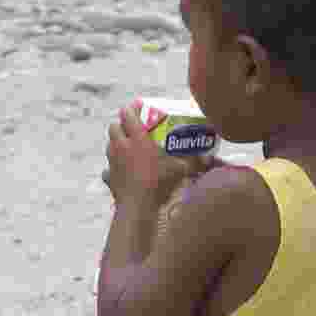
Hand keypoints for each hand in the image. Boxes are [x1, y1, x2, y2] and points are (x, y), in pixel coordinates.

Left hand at [102, 103, 219, 204]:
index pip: (128, 114)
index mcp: (138, 139)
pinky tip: (121, 173)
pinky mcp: (109, 177)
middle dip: (121, 125)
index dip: (131, 109)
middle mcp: (121, 146)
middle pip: (113, 126)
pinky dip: (113, 169)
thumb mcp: (179, 171)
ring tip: (127, 149)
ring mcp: (112, 162)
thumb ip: (190, 162)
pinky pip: (108, 169)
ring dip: (116, 144)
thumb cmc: (159, 185)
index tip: (136, 108)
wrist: (138, 207)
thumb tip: (207, 160)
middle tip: (131, 129)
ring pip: (109, 146)